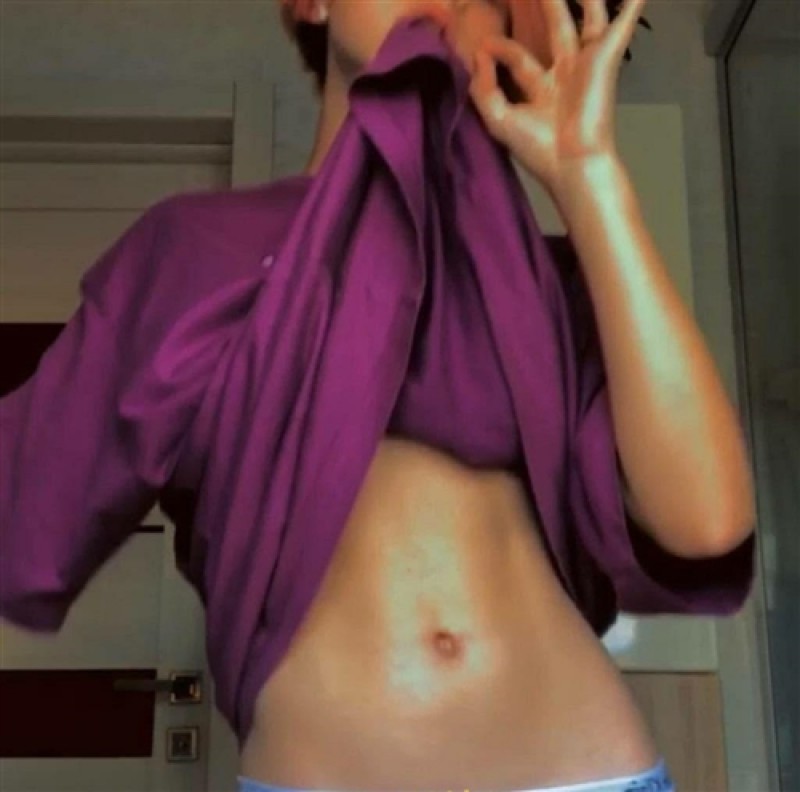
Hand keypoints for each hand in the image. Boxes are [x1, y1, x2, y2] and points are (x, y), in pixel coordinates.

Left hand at [467, 0, 647, 196]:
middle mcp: (564, 71)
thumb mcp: (498, 118)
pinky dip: (631, 7)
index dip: (499, 47)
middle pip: (554, 23)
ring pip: (587, 14)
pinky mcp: (605, 59)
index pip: (516, 55)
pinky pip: (621, 26)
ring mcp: (586, 63)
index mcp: (540, 87)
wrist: (571, 163)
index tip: (483, 44)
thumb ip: (483, 88)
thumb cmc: (537, 148)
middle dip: (546, 1)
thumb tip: (479, 54)